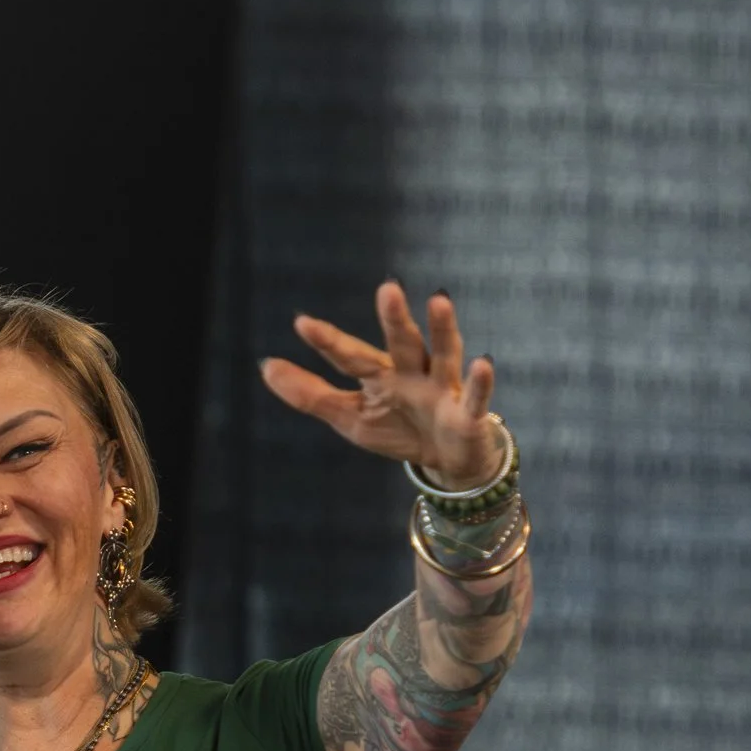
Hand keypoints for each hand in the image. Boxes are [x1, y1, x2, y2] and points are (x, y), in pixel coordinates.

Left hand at [260, 281, 502, 488]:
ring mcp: (442, 389)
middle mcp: (412, 372)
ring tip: (439, 301)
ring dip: (442, 329)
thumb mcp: (350, 417)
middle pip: (401, 342)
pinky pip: (475, 396)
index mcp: (380, 374)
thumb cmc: (398, 430)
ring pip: (444, 354)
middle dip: (394, 318)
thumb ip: (311, 394)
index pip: (351, 356)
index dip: (329, 342)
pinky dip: (480, 381)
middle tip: (387, 288)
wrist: (446, 462)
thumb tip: (267, 367)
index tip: (303, 324)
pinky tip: (483, 363)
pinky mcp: (468, 412)